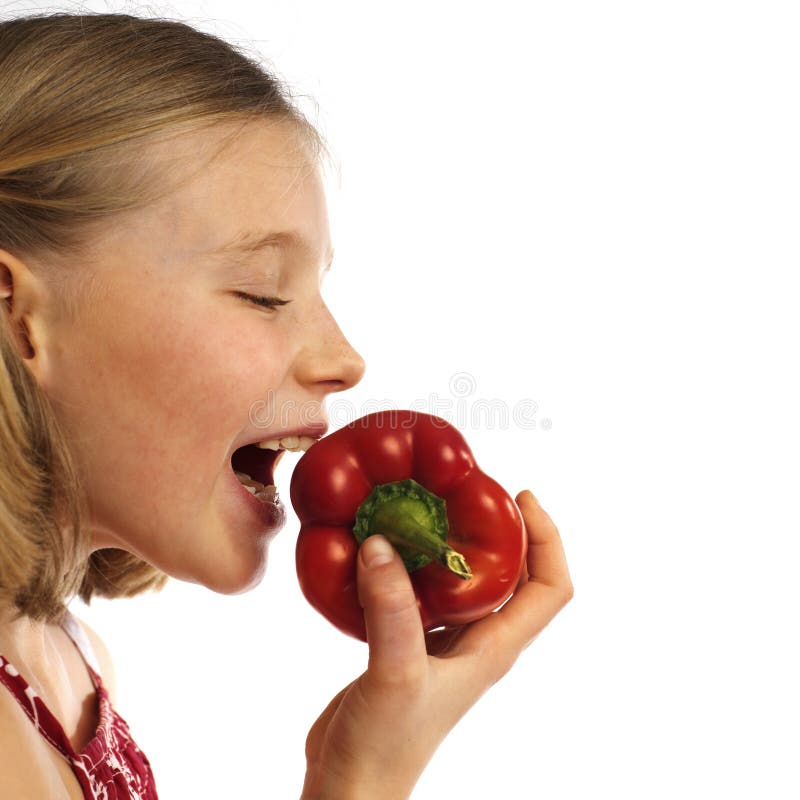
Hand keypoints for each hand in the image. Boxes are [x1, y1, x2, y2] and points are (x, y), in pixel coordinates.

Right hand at [301, 490, 572, 799]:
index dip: (549, 540)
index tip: (521, 497)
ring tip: (432, 508)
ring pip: (469, 583)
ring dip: (459, 545)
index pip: (549, 588)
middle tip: (474, 491)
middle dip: (506, 531)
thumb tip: (381, 544)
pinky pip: (424, 593)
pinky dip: (415, 565)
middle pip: (516, 578)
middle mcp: (478, 643)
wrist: (353, 785)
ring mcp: (445, 645)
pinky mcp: (409, 645)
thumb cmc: (386, 745)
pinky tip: (386, 549)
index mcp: (493, 649)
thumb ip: (392, 609)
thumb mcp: (395, 672)